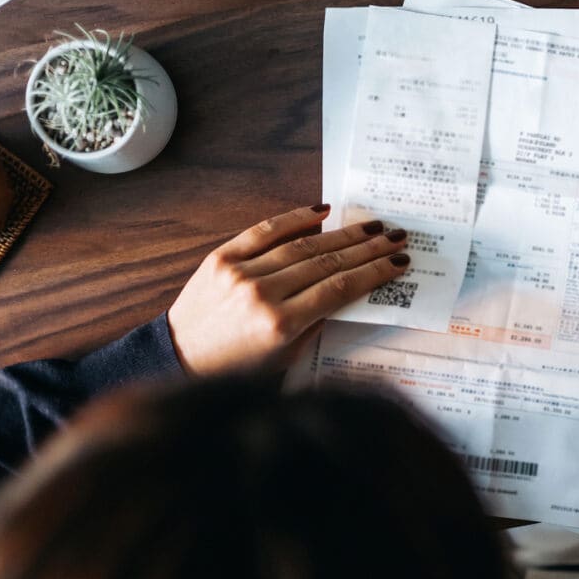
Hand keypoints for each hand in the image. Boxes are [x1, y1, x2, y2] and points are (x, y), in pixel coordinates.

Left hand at [167, 204, 409, 374]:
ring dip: (343, 234)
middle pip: (327, 263)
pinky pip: (264, 231)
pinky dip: (295, 218)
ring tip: (372, 225)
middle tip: (396, 237)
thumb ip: (317, 322)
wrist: (179, 357)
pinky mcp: (221, 257)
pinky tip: (323, 211)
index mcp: (280, 325)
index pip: (340, 289)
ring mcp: (240, 273)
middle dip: (368, 249)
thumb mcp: (286, 356)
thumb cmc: (237, 367)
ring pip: (303, 245)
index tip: (398, 263)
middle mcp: (261, 294)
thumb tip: (350, 288)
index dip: (374, 273)